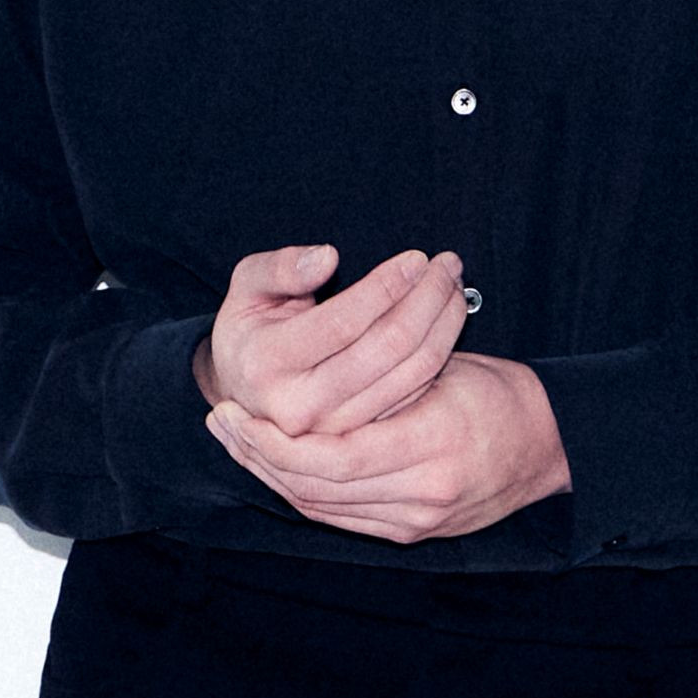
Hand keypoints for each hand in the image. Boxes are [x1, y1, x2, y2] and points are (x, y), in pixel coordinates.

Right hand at [194, 244, 468, 437]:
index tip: (417, 258)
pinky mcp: (362, 440)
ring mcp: (334, 431)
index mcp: (266, 364)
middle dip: (427, 298)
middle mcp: (300, 407)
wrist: (244, 388)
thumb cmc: (251, 326)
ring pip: (411, 372)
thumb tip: (327, 258)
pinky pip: (416, 394)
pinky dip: (440, 353)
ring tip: (453, 285)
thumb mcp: (248, 285)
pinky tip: (445, 319)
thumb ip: (280, 268)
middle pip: (387, 347)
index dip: (386, 286)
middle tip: (448, 264)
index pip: (343, 322)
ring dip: (443, 323)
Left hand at [206, 351, 571, 544]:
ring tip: (237, 440)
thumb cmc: (497, 392)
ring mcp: (418, 522)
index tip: (234, 411)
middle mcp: (422, 495)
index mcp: (430, 446)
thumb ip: (378, 388)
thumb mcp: (441, 369)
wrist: (549, 444)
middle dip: (257, 457)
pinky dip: (304, 492)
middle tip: (220, 422)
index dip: (270, 441)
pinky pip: (342, 518)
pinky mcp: (415, 533)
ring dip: (271, 476)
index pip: (327, 459)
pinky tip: (277, 466)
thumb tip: (307, 397)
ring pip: (320, 508)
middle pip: (313, 489)